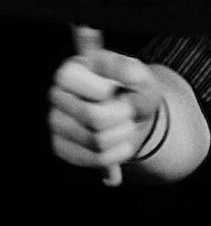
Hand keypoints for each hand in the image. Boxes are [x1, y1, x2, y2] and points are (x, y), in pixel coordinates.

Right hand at [49, 49, 162, 173]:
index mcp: (72, 71)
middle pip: (93, 116)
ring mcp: (56, 125)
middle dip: (123, 115)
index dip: (101, 89)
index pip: (72, 81)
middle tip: (128, 110)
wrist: (133, 116)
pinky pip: (95, 159)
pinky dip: (118, 153)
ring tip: (126, 125)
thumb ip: (128, 69)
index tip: (114, 89)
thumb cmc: (133, 89)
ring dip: (123, 134)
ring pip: (96, 141)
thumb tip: (115, 67)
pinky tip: (122, 143)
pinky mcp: (62, 148)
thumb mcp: (139, 75)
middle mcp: (57, 97)